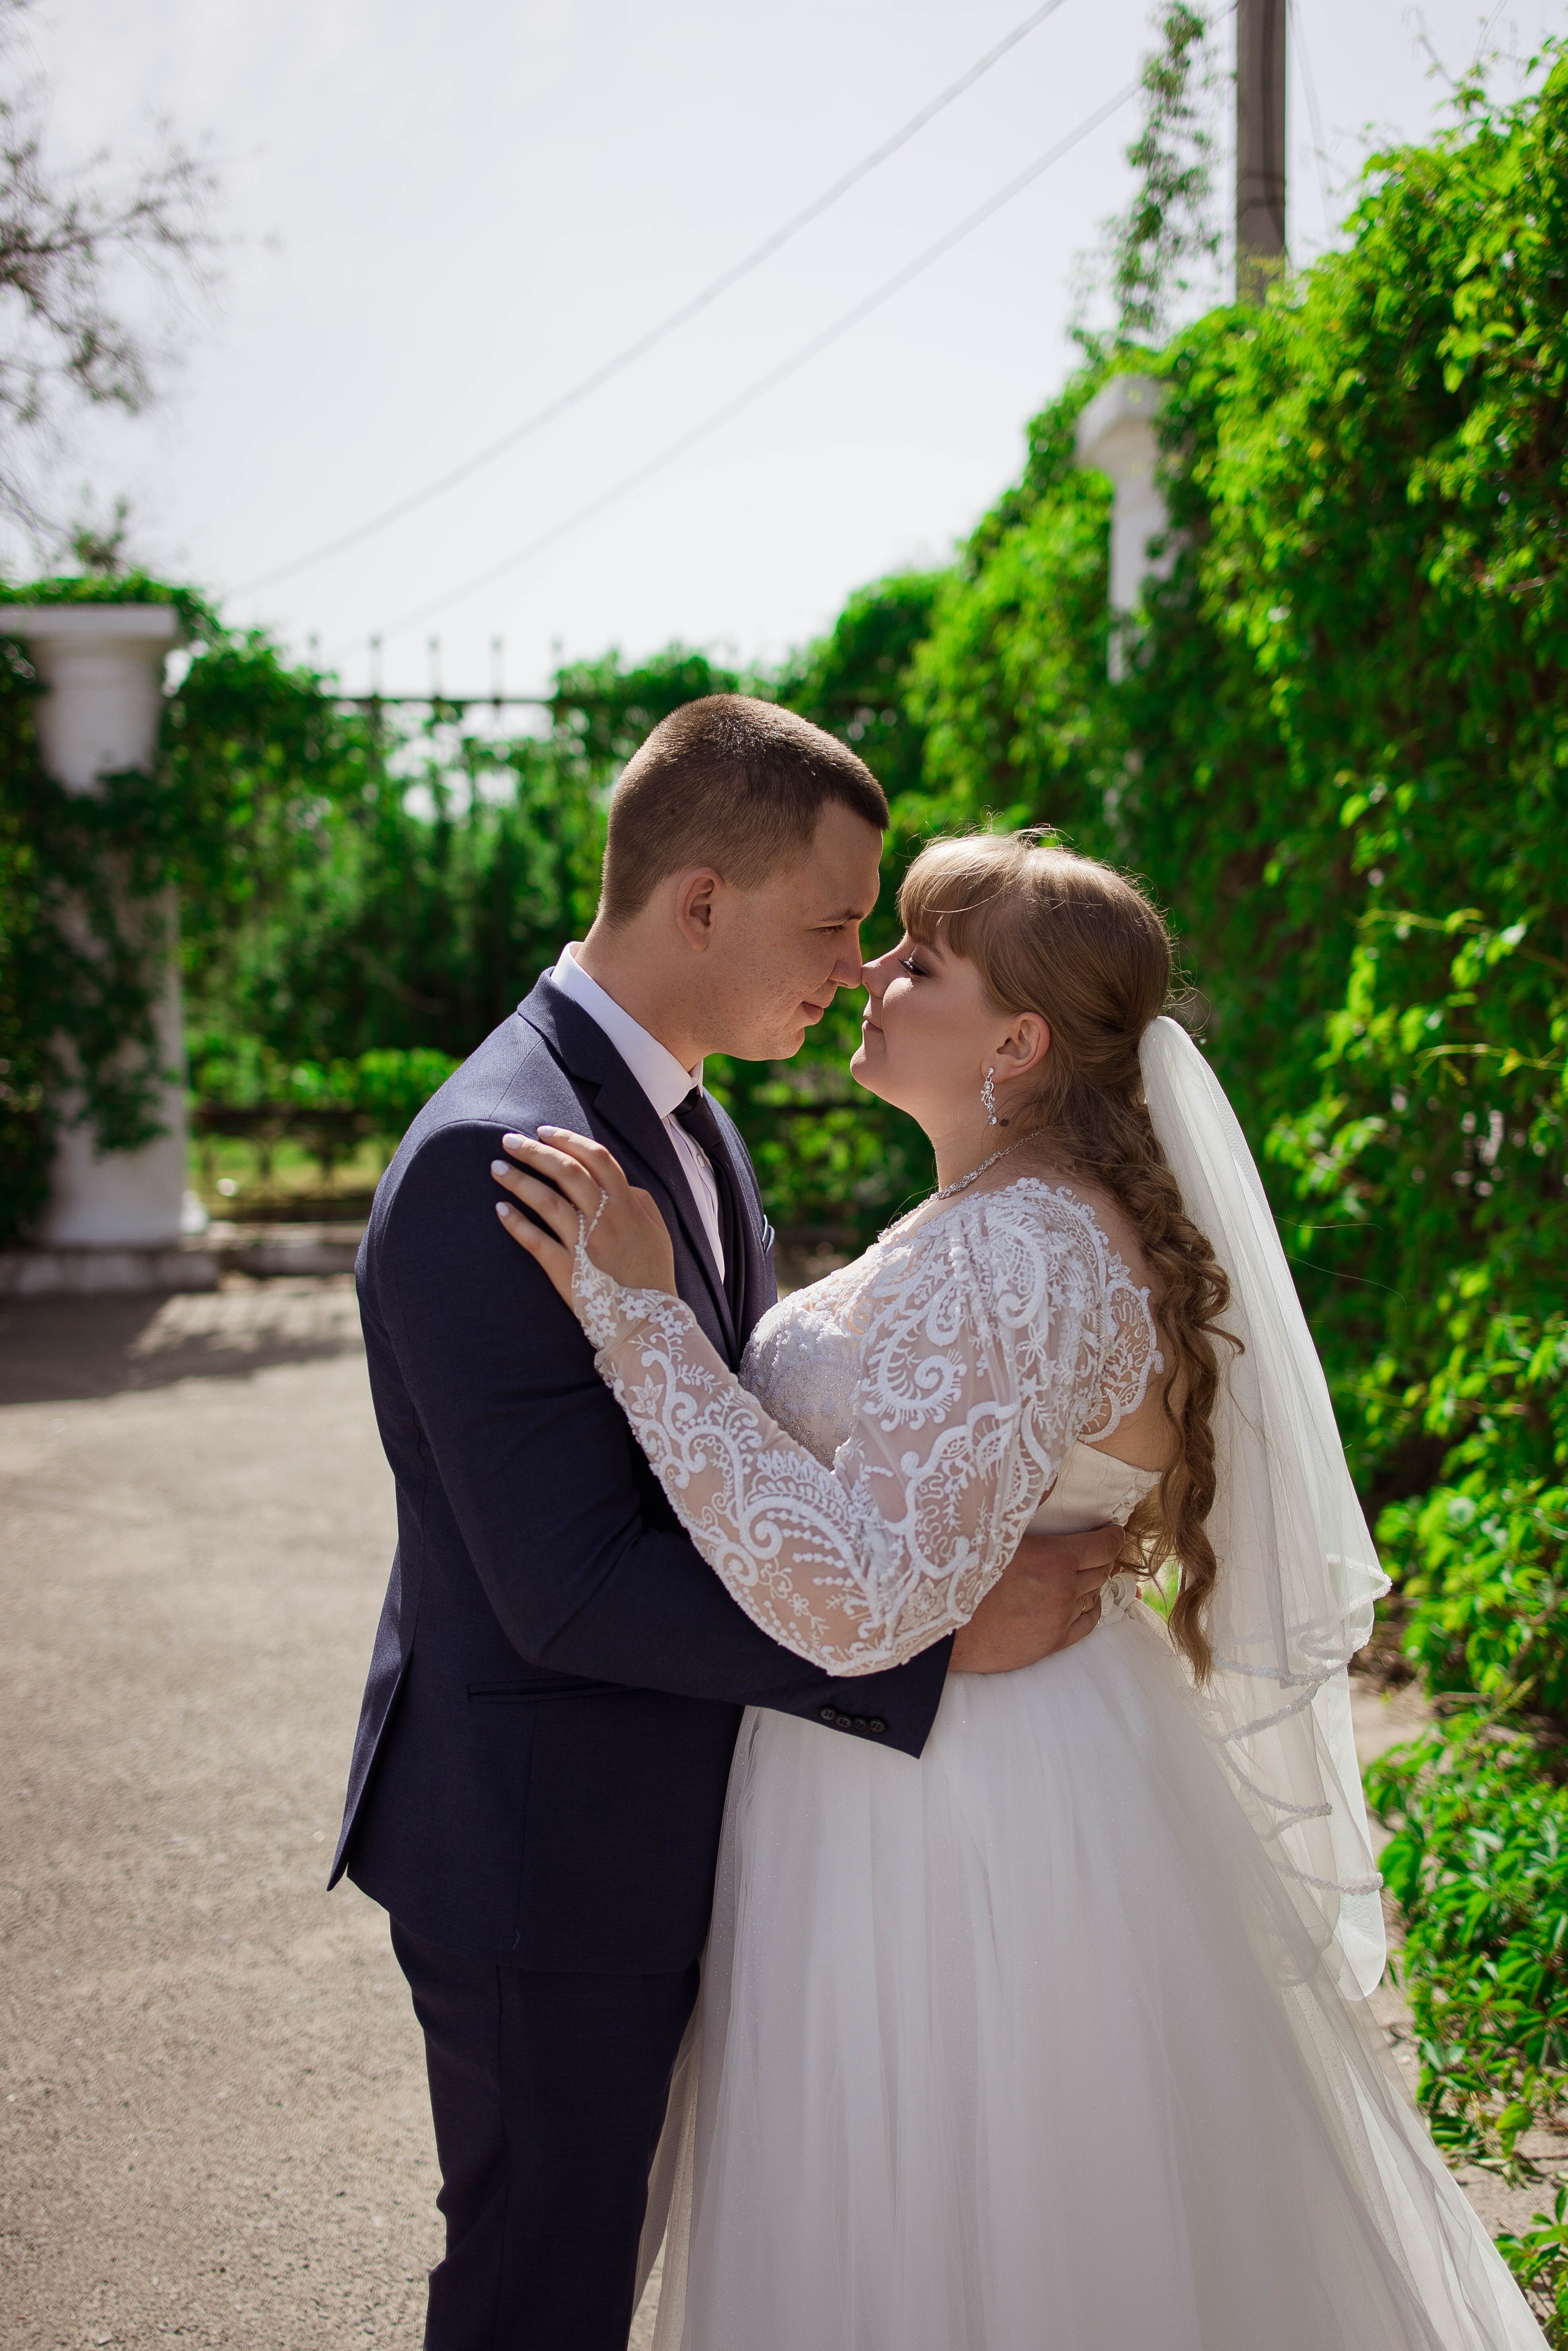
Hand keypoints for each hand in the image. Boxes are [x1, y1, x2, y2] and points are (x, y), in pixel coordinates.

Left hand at [492, 1127, 676, 1310]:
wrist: (650, 1322)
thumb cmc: (652, 1276)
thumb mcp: (656, 1232)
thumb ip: (639, 1202)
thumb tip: (621, 1183)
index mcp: (628, 1205)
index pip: (597, 1158)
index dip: (568, 1140)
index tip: (544, 1131)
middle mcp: (605, 1219)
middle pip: (566, 1172)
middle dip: (535, 1151)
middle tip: (508, 1141)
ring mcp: (584, 1244)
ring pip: (547, 1201)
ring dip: (518, 1181)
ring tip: (496, 1168)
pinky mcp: (566, 1270)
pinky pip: (535, 1241)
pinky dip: (516, 1223)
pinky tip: (500, 1209)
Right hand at [949, 1523, 1120, 1673]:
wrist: (945, 1629)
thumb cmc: (964, 1573)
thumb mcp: (994, 1531)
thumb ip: (1027, 1506)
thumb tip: (1048, 1478)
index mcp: (1055, 1560)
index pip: (1103, 1546)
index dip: (1112, 1536)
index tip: (1113, 1530)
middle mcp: (1064, 1591)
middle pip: (1101, 1570)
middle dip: (1102, 1557)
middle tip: (1096, 1548)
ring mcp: (1059, 1619)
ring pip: (1093, 1596)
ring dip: (1092, 1582)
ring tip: (1084, 1572)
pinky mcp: (1050, 1643)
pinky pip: (1086, 1625)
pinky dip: (1091, 1609)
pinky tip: (1086, 1602)